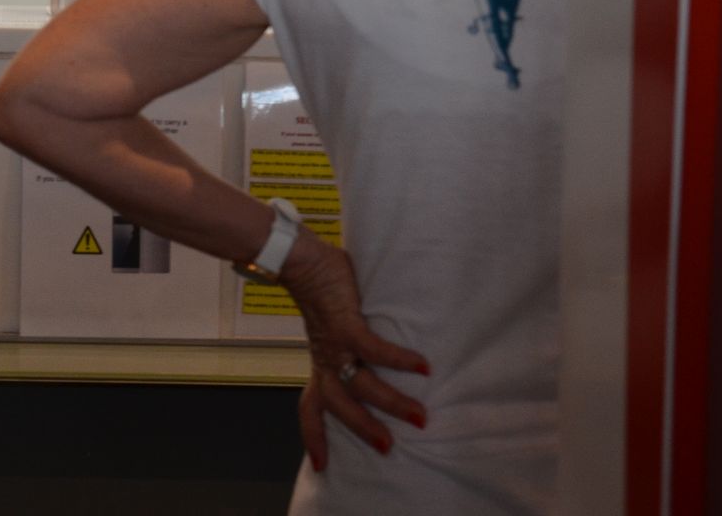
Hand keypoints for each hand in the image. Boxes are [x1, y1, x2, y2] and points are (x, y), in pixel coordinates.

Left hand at [282, 236, 428, 471]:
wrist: (298, 258)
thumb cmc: (319, 286)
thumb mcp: (330, 323)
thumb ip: (347, 338)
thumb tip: (372, 343)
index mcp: (320, 361)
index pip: (310, 406)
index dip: (314, 436)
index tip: (320, 465)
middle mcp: (325, 358)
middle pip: (338, 405)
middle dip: (363, 429)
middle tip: (389, 448)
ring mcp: (334, 343)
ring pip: (361, 385)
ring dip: (390, 403)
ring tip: (419, 416)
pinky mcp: (345, 325)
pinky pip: (374, 350)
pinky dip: (399, 360)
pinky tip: (423, 367)